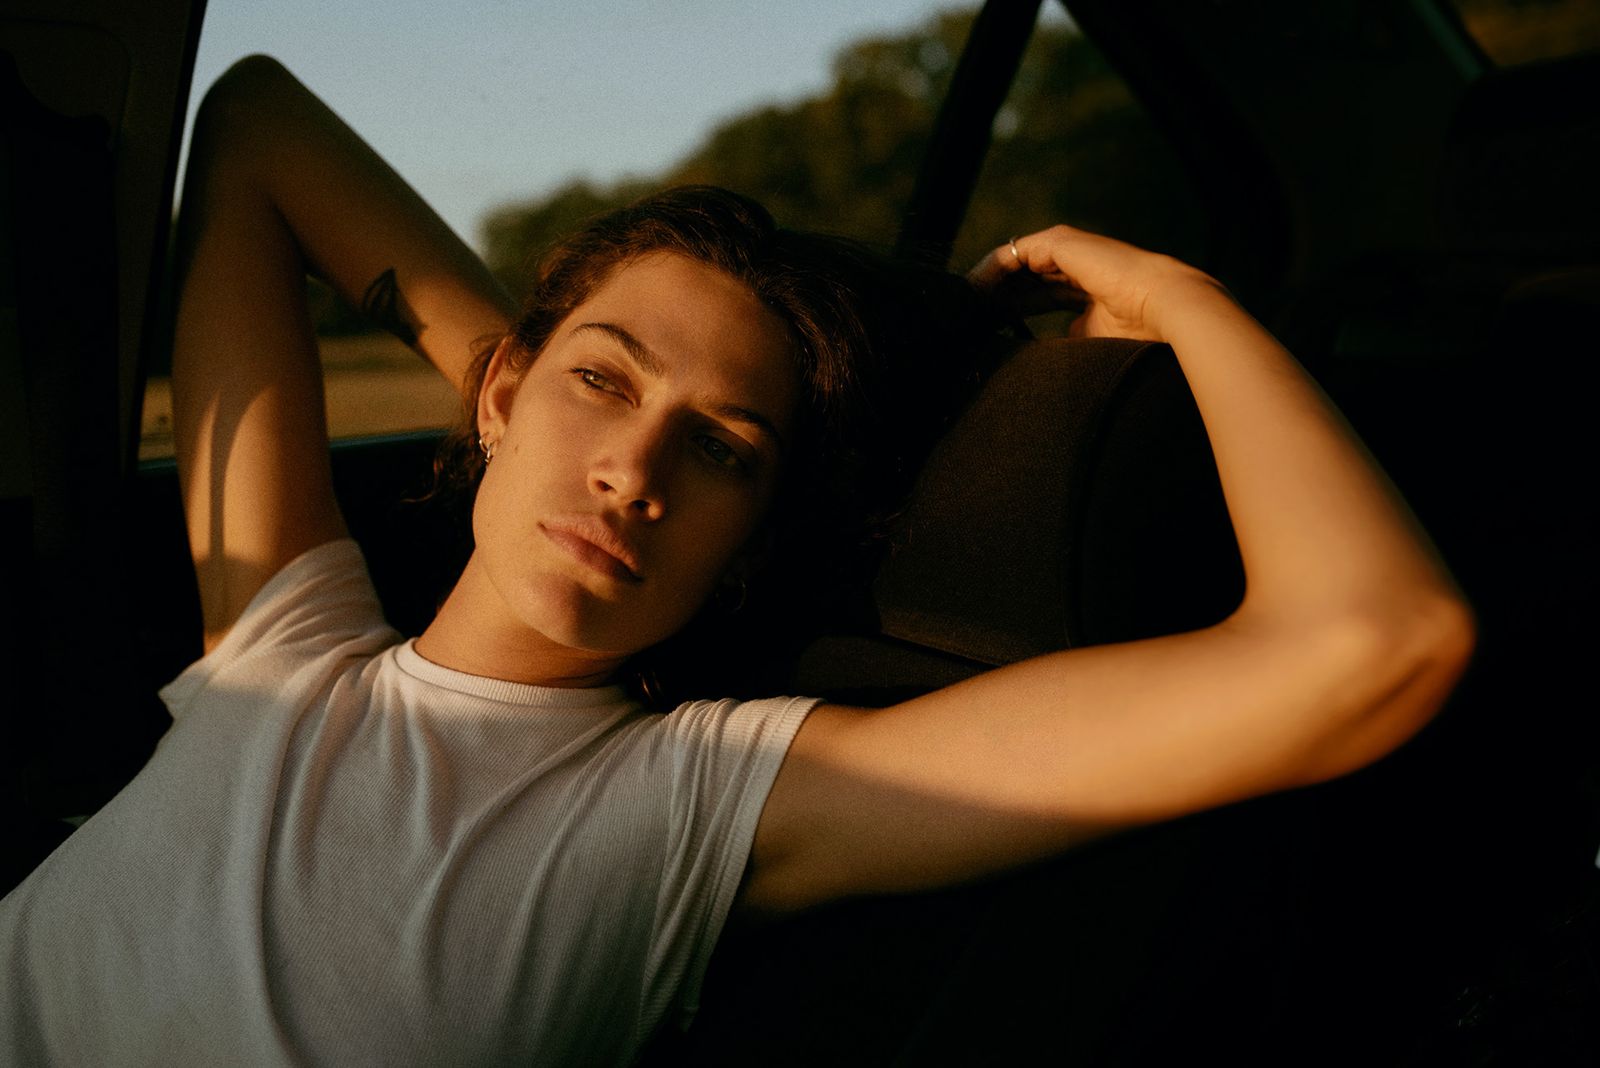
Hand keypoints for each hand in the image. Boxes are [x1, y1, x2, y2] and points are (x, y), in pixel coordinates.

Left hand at [967, 225, 1218, 341]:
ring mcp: (1065, 247)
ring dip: (989, 283)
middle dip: (994, 296)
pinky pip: (1015, 253)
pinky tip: (977, 293)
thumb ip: (1067, 333)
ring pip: (1014, 262)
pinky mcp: (1059, 241)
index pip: (1037, 290)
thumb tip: (1047, 351)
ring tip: (966, 308)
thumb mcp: (1090, 334)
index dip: (1013, 309)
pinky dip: (995, 271)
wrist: (1162, 306)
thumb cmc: (1137, 327)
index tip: (991, 331)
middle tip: (967, 321)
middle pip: (1020, 275)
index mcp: (1079, 279)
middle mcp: (1071, 259)